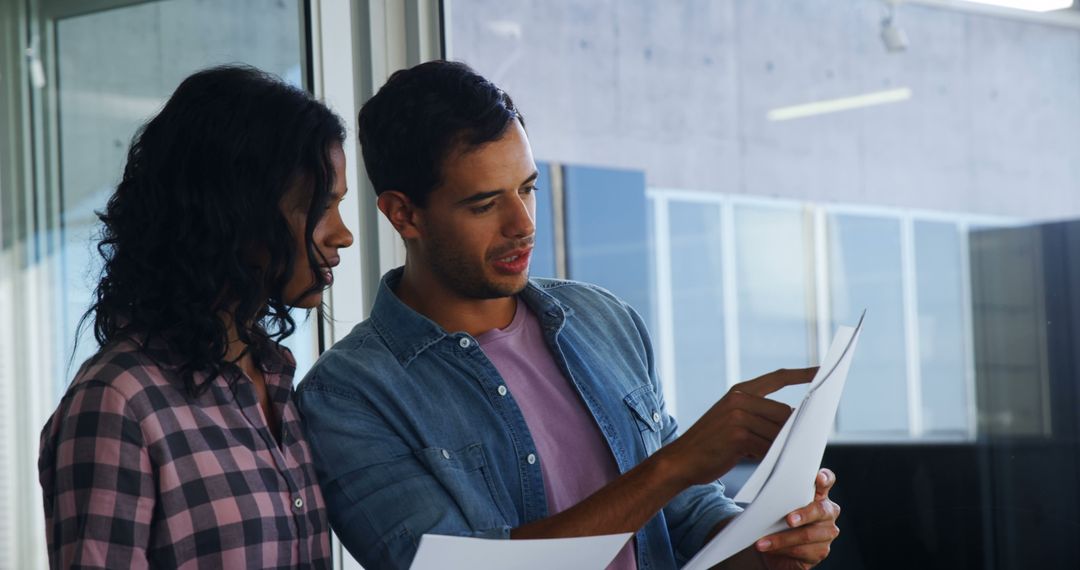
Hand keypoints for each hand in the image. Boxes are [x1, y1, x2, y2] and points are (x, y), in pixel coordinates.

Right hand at [661, 367, 816, 486]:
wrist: (680, 460)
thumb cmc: (710, 445)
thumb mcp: (732, 422)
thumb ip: (758, 418)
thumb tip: (793, 425)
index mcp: (739, 391)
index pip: (777, 378)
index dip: (801, 374)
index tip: (821, 371)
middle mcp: (739, 399)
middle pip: (784, 412)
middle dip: (791, 431)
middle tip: (797, 446)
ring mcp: (738, 415)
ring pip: (778, 431)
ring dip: (782, 448)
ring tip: (776, 458)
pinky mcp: (738, 434)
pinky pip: (768, 447)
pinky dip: (771, 458)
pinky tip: (765, 464)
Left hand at [755, 469, 840, 569]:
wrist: (777, 549)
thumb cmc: (778, 520)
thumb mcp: (777, 506)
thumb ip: (779, 497)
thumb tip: (764, 497)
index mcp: (818, 494)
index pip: (827, 481)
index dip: (825, 478)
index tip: (818, 477)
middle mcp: (827, 511)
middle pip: (819, 510)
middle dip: (803, 515)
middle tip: (788, 520)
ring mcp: (827, 532)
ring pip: (807, 534)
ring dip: (782, 539)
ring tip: (763, 542)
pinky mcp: (821, 551)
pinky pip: (802, 551)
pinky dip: (783, 550)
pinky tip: (771, 549)